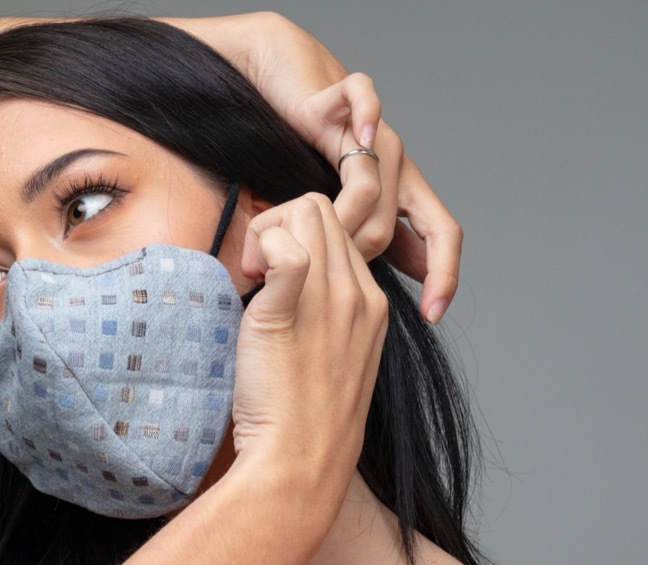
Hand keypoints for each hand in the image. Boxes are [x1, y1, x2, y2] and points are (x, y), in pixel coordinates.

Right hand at [181, 13, 459, 323]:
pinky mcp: (344, 101)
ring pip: (373, 182)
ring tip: (314, 236)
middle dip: (358, 256)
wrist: (278, 93)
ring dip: (342, 217)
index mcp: (400, 195)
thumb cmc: (296, 161)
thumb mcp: (330, 221)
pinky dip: (369, 118)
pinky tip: (360, 139)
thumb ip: (354, 249)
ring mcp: (373, 133)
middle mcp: (396, 165)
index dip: (443, 276)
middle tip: (321, 273)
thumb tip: (369, 295)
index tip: (432, 314)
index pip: (440, 238)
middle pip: (395, 222)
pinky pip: (366, 103)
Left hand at [227, 193, 388, 509]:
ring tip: (250, 279)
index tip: (270, 277)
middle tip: (254, 271)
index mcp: (369, 304)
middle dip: (279, 223)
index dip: (296, 238)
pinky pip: (285, 249)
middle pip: (321, 209)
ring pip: (304, 212)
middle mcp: (357, 295)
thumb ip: (316, 317)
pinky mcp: (290, 312)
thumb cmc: (301, 419)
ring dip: (266, 232)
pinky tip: (248, 283)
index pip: (339, 229)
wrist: (299, 463)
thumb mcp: (326, 358)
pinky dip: (259, 248)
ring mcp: (329, 302)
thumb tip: (280, 286)